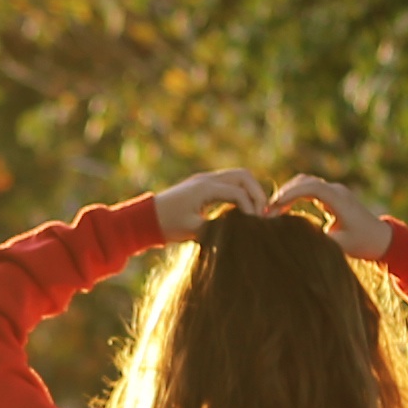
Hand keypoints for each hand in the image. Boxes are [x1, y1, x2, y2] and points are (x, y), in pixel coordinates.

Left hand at [148, 166, 269, 240]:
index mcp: (205, 188)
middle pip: (244, 176)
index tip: (256, 225)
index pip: (239, 192)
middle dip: (257, 193)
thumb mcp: (193, 230)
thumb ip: (217, 228)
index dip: (251, 208)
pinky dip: (241, 192)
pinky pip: (230, 182)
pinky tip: (243, 210)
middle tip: (262, 214)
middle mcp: (207, 179)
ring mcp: (206, 179)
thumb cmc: (167, 225)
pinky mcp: (204, 185)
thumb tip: (241, 232)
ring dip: (250, 191)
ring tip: (256, 212)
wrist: (146, 218)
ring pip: (238, 176)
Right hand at [274, 173, 392, 257]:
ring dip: (288, 193)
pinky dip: (294, 196)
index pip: (311, 187)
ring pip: (305, 183)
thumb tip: (294, 243)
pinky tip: (283, 210)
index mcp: (340, 200)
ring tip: (272, 210)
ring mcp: (334, 192)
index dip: (291, 193)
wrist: (382, 239)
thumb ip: (319, 242)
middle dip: (284, 193)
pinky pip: (309, 189)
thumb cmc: (363, 243)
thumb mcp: (341, 247)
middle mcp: (336, 191)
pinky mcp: (332, 197)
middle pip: (305, 181)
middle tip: (267, 210)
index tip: (274, 206)